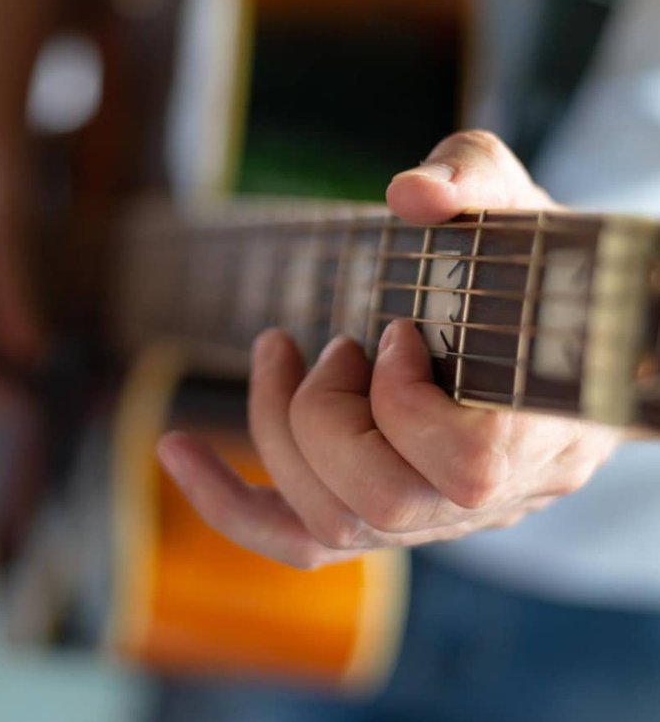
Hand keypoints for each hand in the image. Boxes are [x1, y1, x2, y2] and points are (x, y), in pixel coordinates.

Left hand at [157, 131, 622, 567]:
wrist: (547, 340)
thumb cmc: (530, 277)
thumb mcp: (511, 204)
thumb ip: (472, 182)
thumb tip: (408, 193)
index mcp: (536, 439)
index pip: (465, 465)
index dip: (404, 397)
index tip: (395, 330)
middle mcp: (486, 502)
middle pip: (376, 501)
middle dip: (324, 411)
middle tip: (333, 346)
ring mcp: (429, 516)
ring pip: (328, 521)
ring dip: (276, 429)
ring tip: (281, 351)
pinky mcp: (380, 512)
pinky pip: (297, 538)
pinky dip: (226, 501)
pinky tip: (174, 449)